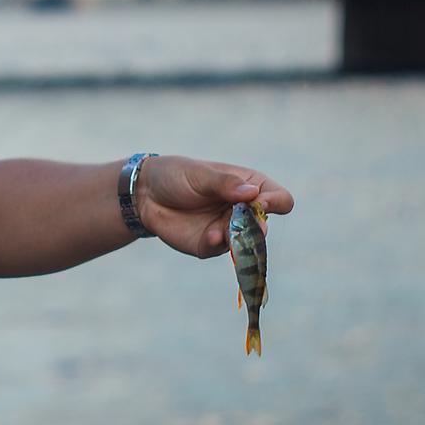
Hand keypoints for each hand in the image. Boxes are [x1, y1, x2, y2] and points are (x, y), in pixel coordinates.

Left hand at [134, 155, 293, 258]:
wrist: (145, 193)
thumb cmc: (177, 175)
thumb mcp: (201, 174)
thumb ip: (225, 184)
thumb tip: (253, 194)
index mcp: (250, 186)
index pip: (280, 199)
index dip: (274, 203)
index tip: (259, 201)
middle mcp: (244, 211)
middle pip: (265, 225)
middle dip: (258, 228)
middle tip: (250, 225)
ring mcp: (228, 230)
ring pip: (245, 244)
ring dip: (237, 239)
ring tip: (222, 231)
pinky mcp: (210, 245)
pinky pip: (220, 251)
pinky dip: (217, 245)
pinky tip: (211, 236)